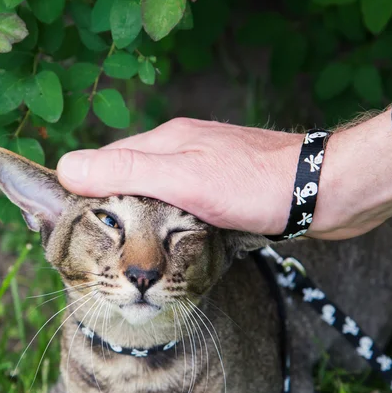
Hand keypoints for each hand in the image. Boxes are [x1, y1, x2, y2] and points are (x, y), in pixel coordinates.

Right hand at [57, 118, 303, 234]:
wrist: (324, 191)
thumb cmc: (258, 186)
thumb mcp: (185, 179)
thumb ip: (128, 172)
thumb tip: (66, 168)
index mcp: (166, 142)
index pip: (107, 163)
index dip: (87, 194)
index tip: (76, 230)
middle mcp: (183, 150)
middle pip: (131, 178)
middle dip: (113, 210)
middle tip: (102, 249)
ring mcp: (207, 168)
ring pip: (158, 193)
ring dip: (143, 217)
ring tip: (133, 251)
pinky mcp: (227, 189)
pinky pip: (184, 203)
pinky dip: (171, 221)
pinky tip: (174, 240)